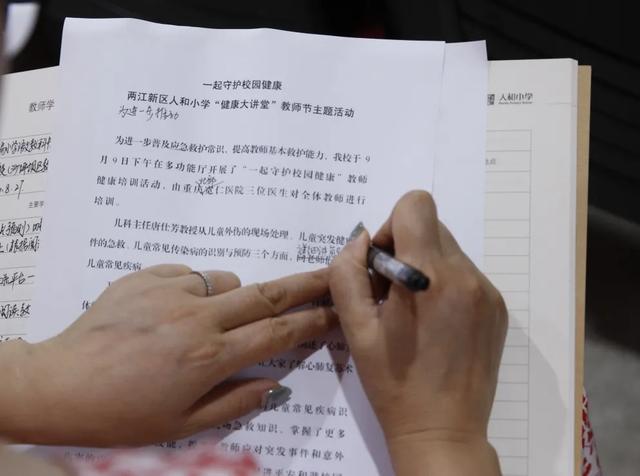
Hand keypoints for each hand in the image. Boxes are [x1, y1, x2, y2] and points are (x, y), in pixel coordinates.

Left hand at [1, 265, 335, 445]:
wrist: (59, 384)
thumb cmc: (122, 414)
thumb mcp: (182, 425)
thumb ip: (235, 402)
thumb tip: (273, 384)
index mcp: (210, 357)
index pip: (276, 333)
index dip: (312, 321)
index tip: (336, 311)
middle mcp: (197, 318)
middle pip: (265, 294)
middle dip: (304, 283)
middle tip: (331, 271)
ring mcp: (171, 292)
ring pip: (226, 281)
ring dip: (234, 296)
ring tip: (211, 320)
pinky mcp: (146, 277)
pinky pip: (188, 274)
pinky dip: (194, 288)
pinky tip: (174, 311)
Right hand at [330, 191, 506, 474]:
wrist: (443, 430)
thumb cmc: (393, 382)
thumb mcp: (355, 329)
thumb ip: (347, 273)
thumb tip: (361, 240)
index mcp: (429, 276)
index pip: (416, 204)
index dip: (391, 226)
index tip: (383, 266)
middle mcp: (466, 275)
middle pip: (431, 226)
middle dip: (405, 249)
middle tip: (392, 295)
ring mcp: (487, 291)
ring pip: (449, 249)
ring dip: (425, 268)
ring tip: (414, 314)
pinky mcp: (498, 307)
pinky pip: (466, 274)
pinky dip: (445, 285)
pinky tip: (436, 324)